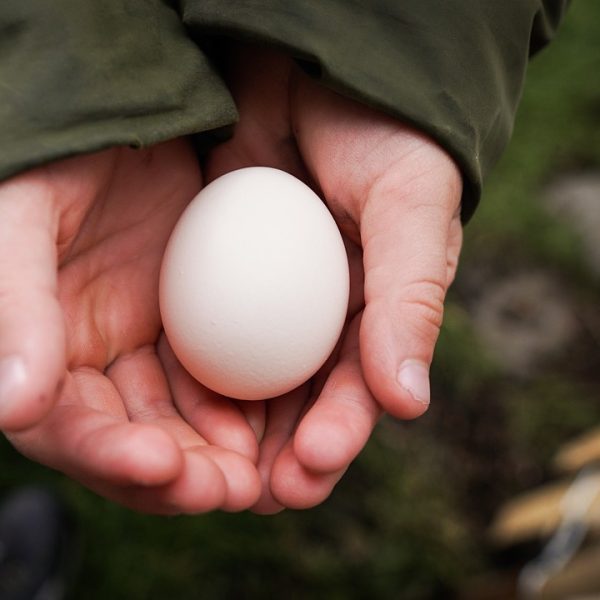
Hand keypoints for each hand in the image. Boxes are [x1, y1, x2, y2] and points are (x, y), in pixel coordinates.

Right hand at [0, 140, 260, 512]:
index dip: (110, 457)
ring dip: (221, 454)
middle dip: (180, 474)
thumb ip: (15, 311)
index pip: (70, 429)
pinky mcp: (197, 326)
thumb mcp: (21, 224)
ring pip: (186, 420)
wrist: (120, 118)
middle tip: (232, 489)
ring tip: (261, 476)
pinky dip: (247, 407)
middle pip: (136, 440)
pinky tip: (278, 423)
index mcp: (44, 355)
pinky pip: (226, 377)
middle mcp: (98, 363)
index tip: (162, 467)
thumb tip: (12, 408)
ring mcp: (151, 347)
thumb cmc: (53, 164)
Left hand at [205, 45, 462, 511]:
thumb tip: (411, 401)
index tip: (312, 462)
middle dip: (284, 451)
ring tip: (214, 472)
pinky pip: (206, 332)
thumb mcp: (410, 207)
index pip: (362, 386)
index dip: (340, 428)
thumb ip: (412, 298)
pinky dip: (197, 372)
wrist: (313, 74)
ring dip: (235, 430)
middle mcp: (323, 317)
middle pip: (303, 400)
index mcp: (378, 311)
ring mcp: (268, 301)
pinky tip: (178, 405)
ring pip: (251, 381)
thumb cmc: (382, 137)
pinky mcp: (220, 279)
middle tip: (262, 492)